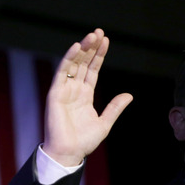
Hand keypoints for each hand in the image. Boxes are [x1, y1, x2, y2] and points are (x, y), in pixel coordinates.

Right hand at [42, 28, 132, 166]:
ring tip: (91, 35)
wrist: (69, 153)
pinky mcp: (55, 93)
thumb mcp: (105, 123)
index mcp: (85, 95)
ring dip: (82, 49)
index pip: (92, 70)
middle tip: (99, 32)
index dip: (99, 55)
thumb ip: (114, 108)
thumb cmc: (84, 141)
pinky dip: (69, 59)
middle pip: (83, 63)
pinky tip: (77, 47)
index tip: (106, 41)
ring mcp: (64, 90)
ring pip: (74, 64)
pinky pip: (62, 73)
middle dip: (91, 47)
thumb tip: (129, 95)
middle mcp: (74, 90)